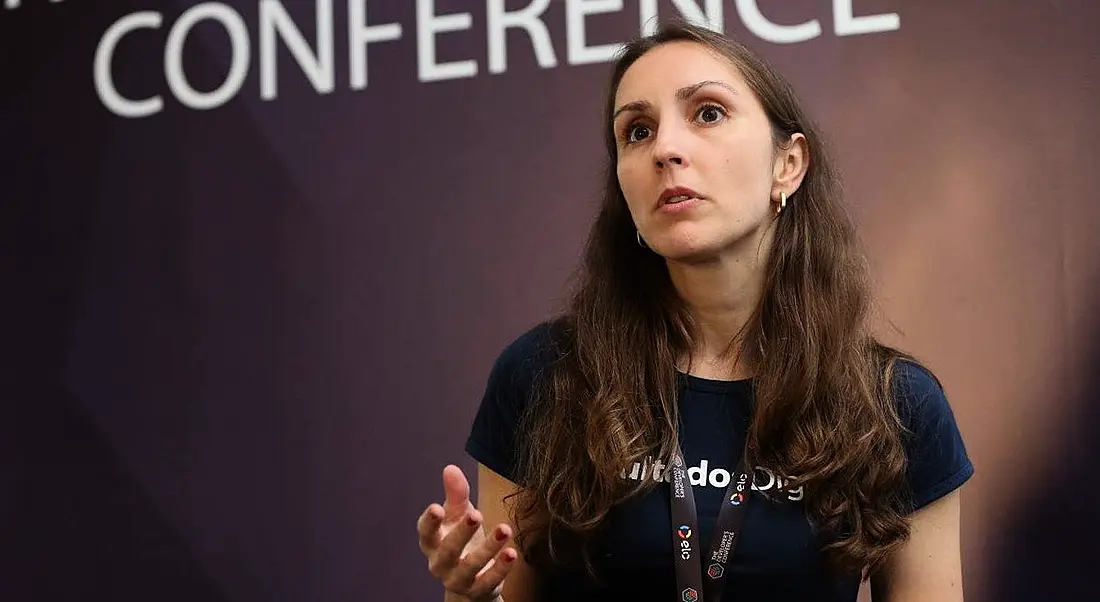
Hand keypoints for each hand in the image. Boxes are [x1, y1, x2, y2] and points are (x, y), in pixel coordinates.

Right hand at [418, 465, 517, 601]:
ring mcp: (458, 579)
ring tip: (505, 529)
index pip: (426, 532)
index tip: (437, 507)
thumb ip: (455, 494)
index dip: (430, 521)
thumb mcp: (458, 514)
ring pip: (471, 566)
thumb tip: (450, 468)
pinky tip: (512, 553)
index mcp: (432, 542)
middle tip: (476, 514)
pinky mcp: (478, 590)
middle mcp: (441, 563)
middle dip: (462, 533)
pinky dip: (500, 568)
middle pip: (449, 549)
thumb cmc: (461, 538)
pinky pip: (489, 581)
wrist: (470, 578)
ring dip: (489, 548)